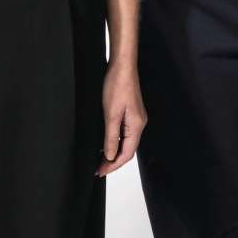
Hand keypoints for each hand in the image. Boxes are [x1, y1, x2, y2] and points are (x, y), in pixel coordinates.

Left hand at [95, 57, 147, 176]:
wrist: (122, 65)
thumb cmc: (117, 85)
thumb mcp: (110, 114)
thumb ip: (111, 137)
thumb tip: (110, 156)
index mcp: (136, 126)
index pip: (127, 154)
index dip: (114, 165)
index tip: (101, 171)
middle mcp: (139, 123)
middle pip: (128, 150)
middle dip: (114, 161)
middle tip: (99, 169)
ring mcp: (136, 118)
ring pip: (126, 142)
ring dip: (114, 152)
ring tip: (101, 160)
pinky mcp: (131, 112)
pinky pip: (125, 133)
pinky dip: (116, 141)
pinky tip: (107, 143)